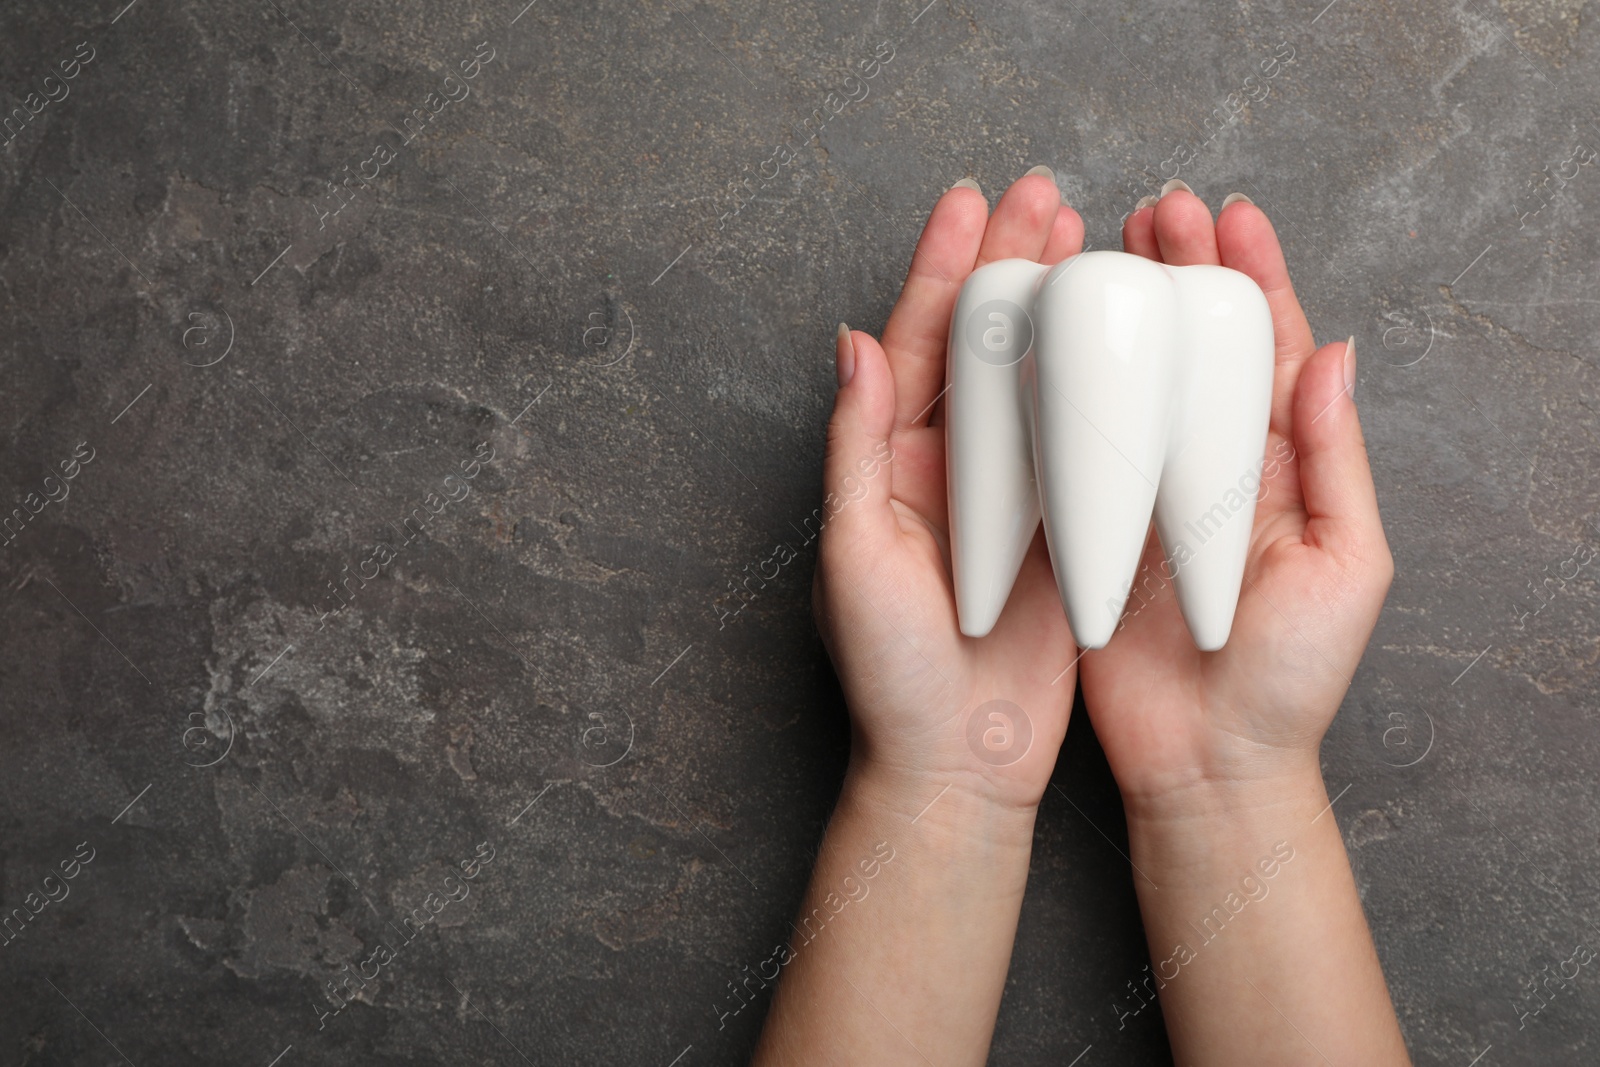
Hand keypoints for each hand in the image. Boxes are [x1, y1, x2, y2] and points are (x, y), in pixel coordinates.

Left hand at [813, 168, 1082, 811]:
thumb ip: (855, 450)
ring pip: (1034, 381)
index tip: (970, 203)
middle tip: (1045, 198)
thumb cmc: (890, 677)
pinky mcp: (1058, 531)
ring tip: (1094, 245)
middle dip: (1008, 268)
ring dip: (1059, 312)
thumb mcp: (855, 560)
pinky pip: (1080, 443)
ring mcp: (1008, 495)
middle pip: (981, 345)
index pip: (914, 345)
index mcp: (891, 466)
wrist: (959, 764)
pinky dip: (1100, 387)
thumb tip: (852, 343)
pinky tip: (1129, 342)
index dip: (941, 270)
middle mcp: (948, 468)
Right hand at [1079, 186, 1394, 816]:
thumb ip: (1339, 464)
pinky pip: (1078, 446)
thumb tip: (1334, 356)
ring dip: (1119, 315)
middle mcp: (1213, 468)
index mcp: (1281, 469)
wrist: (1206, 763)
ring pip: (1135, 383)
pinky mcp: (1094, 527)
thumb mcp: (1345, 570)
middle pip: (1196, 348)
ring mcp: (1149, 494)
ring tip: (1096, 251)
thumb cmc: (1289, 681)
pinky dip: (1064, 391)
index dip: (1253, 278)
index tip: (1227, 217)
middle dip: (1180, 273)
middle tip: (1152, 210)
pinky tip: (1044, 344)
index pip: (1271, 351)